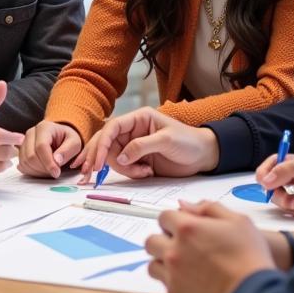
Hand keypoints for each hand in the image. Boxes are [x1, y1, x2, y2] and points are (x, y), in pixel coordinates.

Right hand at [18, 121, 81, 178]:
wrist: (61, 137)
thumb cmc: (67, 139)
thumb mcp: (75, 142)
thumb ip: (67, 150)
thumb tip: (57, 161)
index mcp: (44, 128)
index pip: (41, 147)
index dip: (48, 162)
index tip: (57, 172)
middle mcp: (31, 133)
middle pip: (31, 156)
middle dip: (43, 168)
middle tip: (55, 172)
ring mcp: (24, 143)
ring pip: (25, 162)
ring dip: (38, 172)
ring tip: (50, 171)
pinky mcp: (22, 152)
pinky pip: (23, 166)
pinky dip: (32, 172)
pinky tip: (43, 171)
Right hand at [73, 108, 219, 181]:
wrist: (204, 156)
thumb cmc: (189, 141)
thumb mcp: (166, 140)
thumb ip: (141, 146)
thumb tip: (119, 157)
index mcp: (138, 119)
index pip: (112, 128)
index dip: (101, 144)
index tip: (97, 162)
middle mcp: (132, 131)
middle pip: (106, 143)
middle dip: (97, 158)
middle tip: (89, 173)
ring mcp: (134, 147)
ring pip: (113, 158)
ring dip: (123, 169)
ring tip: (143, 172)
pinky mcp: (138, 160)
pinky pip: (124, 168)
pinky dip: (130, 173)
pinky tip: (146, 173)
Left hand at [145, 200, 273, 292]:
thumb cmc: (250, 260)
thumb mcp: (238, 221)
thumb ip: (208, 208)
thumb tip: (186, 205)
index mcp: (187, 228)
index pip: (163, 217)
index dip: (175, 220)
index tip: (183, 226)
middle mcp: (175, 250)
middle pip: (152, 240)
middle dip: (164, 240)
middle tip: (182, 245)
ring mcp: (173, 273)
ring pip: (153, 263)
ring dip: (164, 261)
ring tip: (184, 264)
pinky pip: (163, 284)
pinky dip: (172, 281)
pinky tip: (189, 280)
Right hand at [256, 150, 293, 215]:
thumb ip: (288, 169)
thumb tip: (266, 180)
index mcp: (292, 163)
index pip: (270, 166)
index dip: (264, 174)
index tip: (266, 184)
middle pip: (271, 186)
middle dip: (275, 193)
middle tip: (284, 197)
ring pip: (280, 200)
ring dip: (286, 203)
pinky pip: (292, 211)